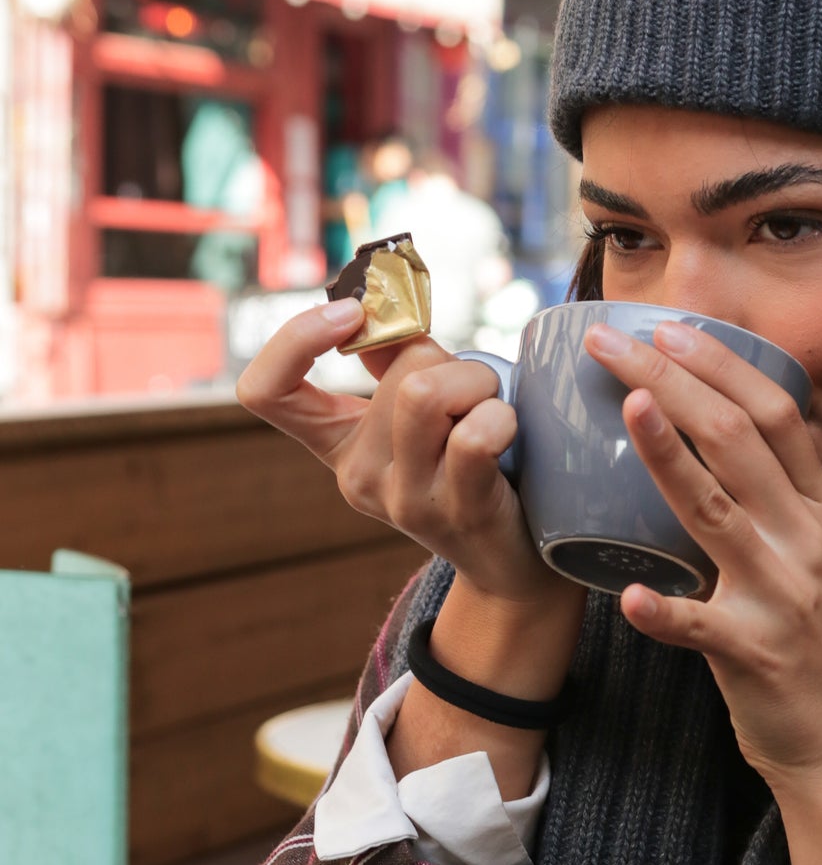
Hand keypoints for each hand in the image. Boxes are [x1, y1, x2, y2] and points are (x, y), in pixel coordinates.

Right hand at [235, 298, 579, 627]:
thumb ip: (395, 363)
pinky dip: (501, 417)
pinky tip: (508, 433)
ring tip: (491, 411)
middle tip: (476, 392)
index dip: (296, 338)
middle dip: (452, 359)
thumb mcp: (422, 419)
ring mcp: (404, 499)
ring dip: (478, 382)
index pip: (265, 391)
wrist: (514, 564)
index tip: (352, 314)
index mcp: (338, 445)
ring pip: (428, 391)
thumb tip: (382, 300)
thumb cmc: (475, 472)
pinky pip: (474, 436)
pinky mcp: (456, 512)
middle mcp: (358, 476)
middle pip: (399, 365)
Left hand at [587, 319, 821, 864]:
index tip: (669, 326)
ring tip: (625, 406)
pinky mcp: (755, 655)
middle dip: (674, 382)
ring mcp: (783, 596)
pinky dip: (661, 612)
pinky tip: (626, 596)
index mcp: (820, 512)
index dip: (722, 364)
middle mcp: (807, 541)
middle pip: (739, 440)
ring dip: (667, 455)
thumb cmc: (810, 648)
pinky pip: (700, 627)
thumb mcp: (810, 559)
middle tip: (612, 345)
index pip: (776, 413)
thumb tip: (709, 438)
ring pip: (718, 510)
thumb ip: (773, 503)